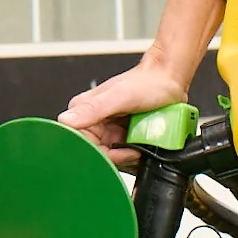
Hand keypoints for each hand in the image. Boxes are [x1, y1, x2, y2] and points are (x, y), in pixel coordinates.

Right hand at [61, 0, 225, 161]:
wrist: (169, 80)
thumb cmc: (148, 82)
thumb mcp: (120, 96)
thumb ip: (94, 109)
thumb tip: (68, 121)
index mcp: (82, 111)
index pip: (81, 145)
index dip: (101, 153)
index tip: (120, 150)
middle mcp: (93, 122)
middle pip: (97, 154)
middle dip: (117, 156)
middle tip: (134, 147)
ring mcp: (108, 130)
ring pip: (111, 157)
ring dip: (127, 156)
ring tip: (140, 143)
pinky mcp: (121, 136)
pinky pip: (122, 155)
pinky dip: (133, 154)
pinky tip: (142, 145)